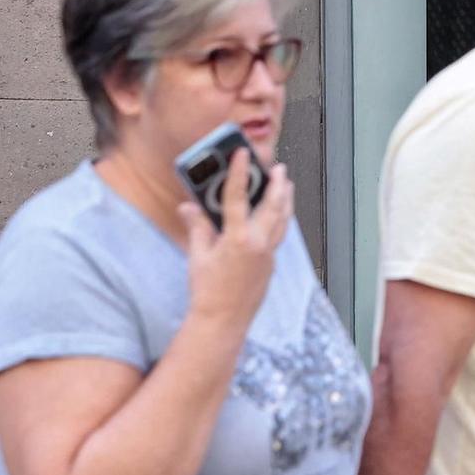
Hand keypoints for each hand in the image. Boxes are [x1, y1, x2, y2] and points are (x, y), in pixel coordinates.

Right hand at [180, 153, 291, 330]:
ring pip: (282, 219)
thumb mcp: (198, 256)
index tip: (242, 153)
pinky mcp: (272, 263)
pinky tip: (279, 214)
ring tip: (285, 184)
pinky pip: (280, 234)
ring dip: (285, 199)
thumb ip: (198, 228)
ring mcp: (269, 254)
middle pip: (273, 205)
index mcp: (238, 239)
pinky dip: (281, 219)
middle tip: (277, 167)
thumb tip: (188, 207)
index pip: (238, 197)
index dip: (239, 172)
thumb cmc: (208, 291)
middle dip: (276, 183)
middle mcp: (259, 243)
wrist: (224, 320)